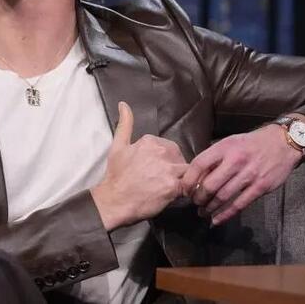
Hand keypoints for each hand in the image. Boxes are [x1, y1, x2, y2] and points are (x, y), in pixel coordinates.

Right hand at [91, 102, 187, 230]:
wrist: (114, 201)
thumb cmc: (116, 175)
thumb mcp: (118, 146)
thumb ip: (125, 123)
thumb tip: (123, 104)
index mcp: (150, 141)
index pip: (170, 148)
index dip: (166, 161)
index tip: (157, 170)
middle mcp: (161, 152)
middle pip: (180, 158)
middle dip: (175, 169)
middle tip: (163, 181)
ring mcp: (168, 169)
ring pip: (187, 170)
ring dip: (183, 179)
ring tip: (172, 188)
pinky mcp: (173, 186)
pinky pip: (189, 185)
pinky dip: (188, 190)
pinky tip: (178, 195)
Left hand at [180, 124, 300, 225]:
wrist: (284, 143)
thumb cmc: (252, 143)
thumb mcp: (231, 142)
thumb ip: (215, 157)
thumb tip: (196, 176)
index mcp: (225, 147)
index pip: (199, 164)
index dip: (189, 180)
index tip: (185, 189)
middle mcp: (236, 161)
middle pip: (210, 184)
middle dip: (198, 198)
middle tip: (194, 203)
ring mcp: (249, 175)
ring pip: (223, 197)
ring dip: (209, 208)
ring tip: (203, 212)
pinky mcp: (261, 187)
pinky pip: (239, 204)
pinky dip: (225, 214)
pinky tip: (216, 219)